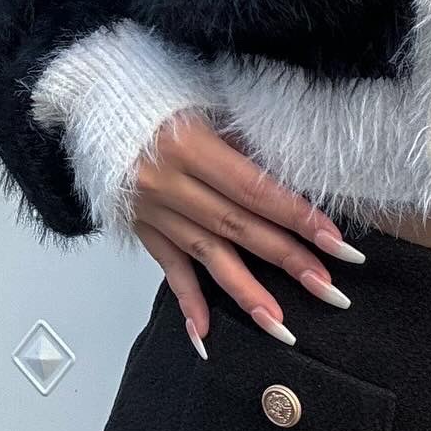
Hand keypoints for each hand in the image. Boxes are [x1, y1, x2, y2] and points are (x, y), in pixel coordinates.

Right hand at [125, 111, 363, 354]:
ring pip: (207, 255)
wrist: (94, 100)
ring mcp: (152, 209)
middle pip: (237, 227)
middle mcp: (168, 182)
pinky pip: (167, 267)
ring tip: (279, 324)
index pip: (254, 190)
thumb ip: (244, 147)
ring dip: (246, 292)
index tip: (336, 242)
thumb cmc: (160, 97)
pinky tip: (205, 334)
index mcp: (190, 145)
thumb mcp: (207, 104)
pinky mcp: (140, 225)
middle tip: (328, 287)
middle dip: (287, 259)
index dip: (297, 217)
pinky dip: (187, 300)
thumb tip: (292, 188)